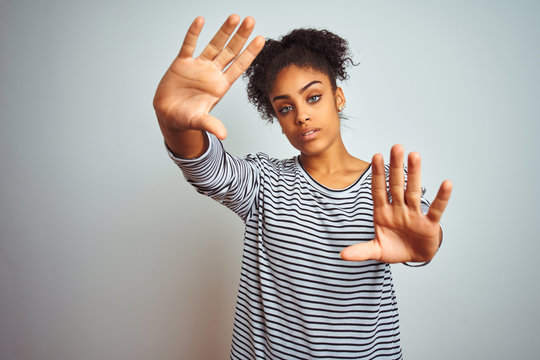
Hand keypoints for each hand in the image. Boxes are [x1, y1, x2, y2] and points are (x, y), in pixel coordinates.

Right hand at [153, 15, 264, 138]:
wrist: (168, 115)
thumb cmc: (186, 119)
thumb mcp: (199, 121)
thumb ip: (211, 125)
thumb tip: (222, 135)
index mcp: (221, 86)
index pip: (239, 66)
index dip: (250, 53)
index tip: (261, 39)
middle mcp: (213, 73)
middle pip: (230, 51)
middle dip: (241, 36)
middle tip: (251, 20)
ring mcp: (198, 66)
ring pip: (214, 44)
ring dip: (224, 31)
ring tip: (234, 17)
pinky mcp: (182, 63)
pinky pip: (189, 45)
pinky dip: (194, 33)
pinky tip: (200, 21)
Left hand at [340, 145, 452, 262]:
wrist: (413, 257)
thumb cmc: (394, 248)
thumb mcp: (376, 251)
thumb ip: (361, 251)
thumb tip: (342, 255)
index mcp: (383, 212)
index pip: (379, 190)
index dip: (378, 174)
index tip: (376, 156)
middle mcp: (398, 209)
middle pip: (396, 185)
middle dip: (396, 167)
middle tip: (397, 147)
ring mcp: (414, 214)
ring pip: (413, 191)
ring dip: (414, 174)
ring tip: (414, 156)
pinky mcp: (429, 224)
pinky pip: (436, 209)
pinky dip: (441, 198)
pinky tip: (446, 183)